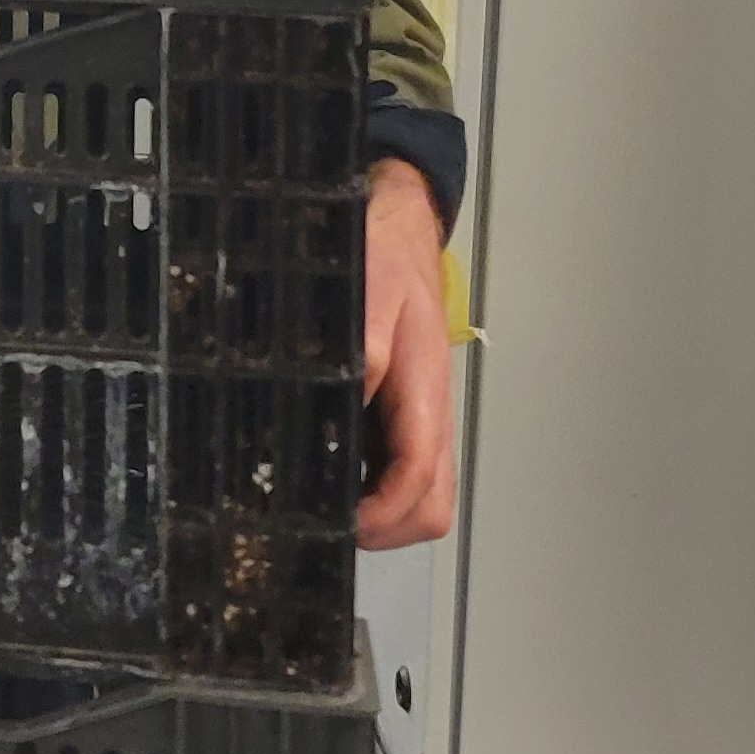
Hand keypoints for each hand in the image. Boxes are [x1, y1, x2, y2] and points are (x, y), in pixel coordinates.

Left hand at [360, 155, 455, 549]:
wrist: (399, 225)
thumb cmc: (386, 255)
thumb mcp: (369, 290)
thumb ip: (364, 347)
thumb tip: (351, 401)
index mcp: (424, 391)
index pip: (421, 479)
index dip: (384, 515)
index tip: (342, 524)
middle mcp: (427, 413)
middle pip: (430, 505)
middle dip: (386, 529)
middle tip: (329, 525)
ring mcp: (417, 416)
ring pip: (419, 492)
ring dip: (380, 513)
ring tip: (324, 504)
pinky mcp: (403, 410)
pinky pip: (399, 467)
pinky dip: (372, 486)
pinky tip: (330, 469)